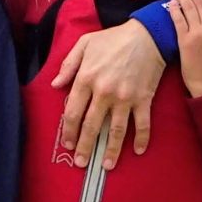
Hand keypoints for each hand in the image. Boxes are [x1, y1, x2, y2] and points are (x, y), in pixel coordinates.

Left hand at [52, 19, 163, 169]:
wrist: (146, 36)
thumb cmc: (112, 39)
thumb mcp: (84, 45)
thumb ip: (68, 65)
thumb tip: (55, 85)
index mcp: (86, 79)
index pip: (72, 111)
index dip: (67, 130)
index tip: (66, 143)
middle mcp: (104, 92)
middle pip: (91, 126)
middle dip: (84, 146)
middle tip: (80, 162)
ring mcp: (125, 98)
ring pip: (116, 131)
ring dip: (111, 150)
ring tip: (105, 166)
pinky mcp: (143, 100)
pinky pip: (142, 124)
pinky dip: (141, 139)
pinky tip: (137, 151)